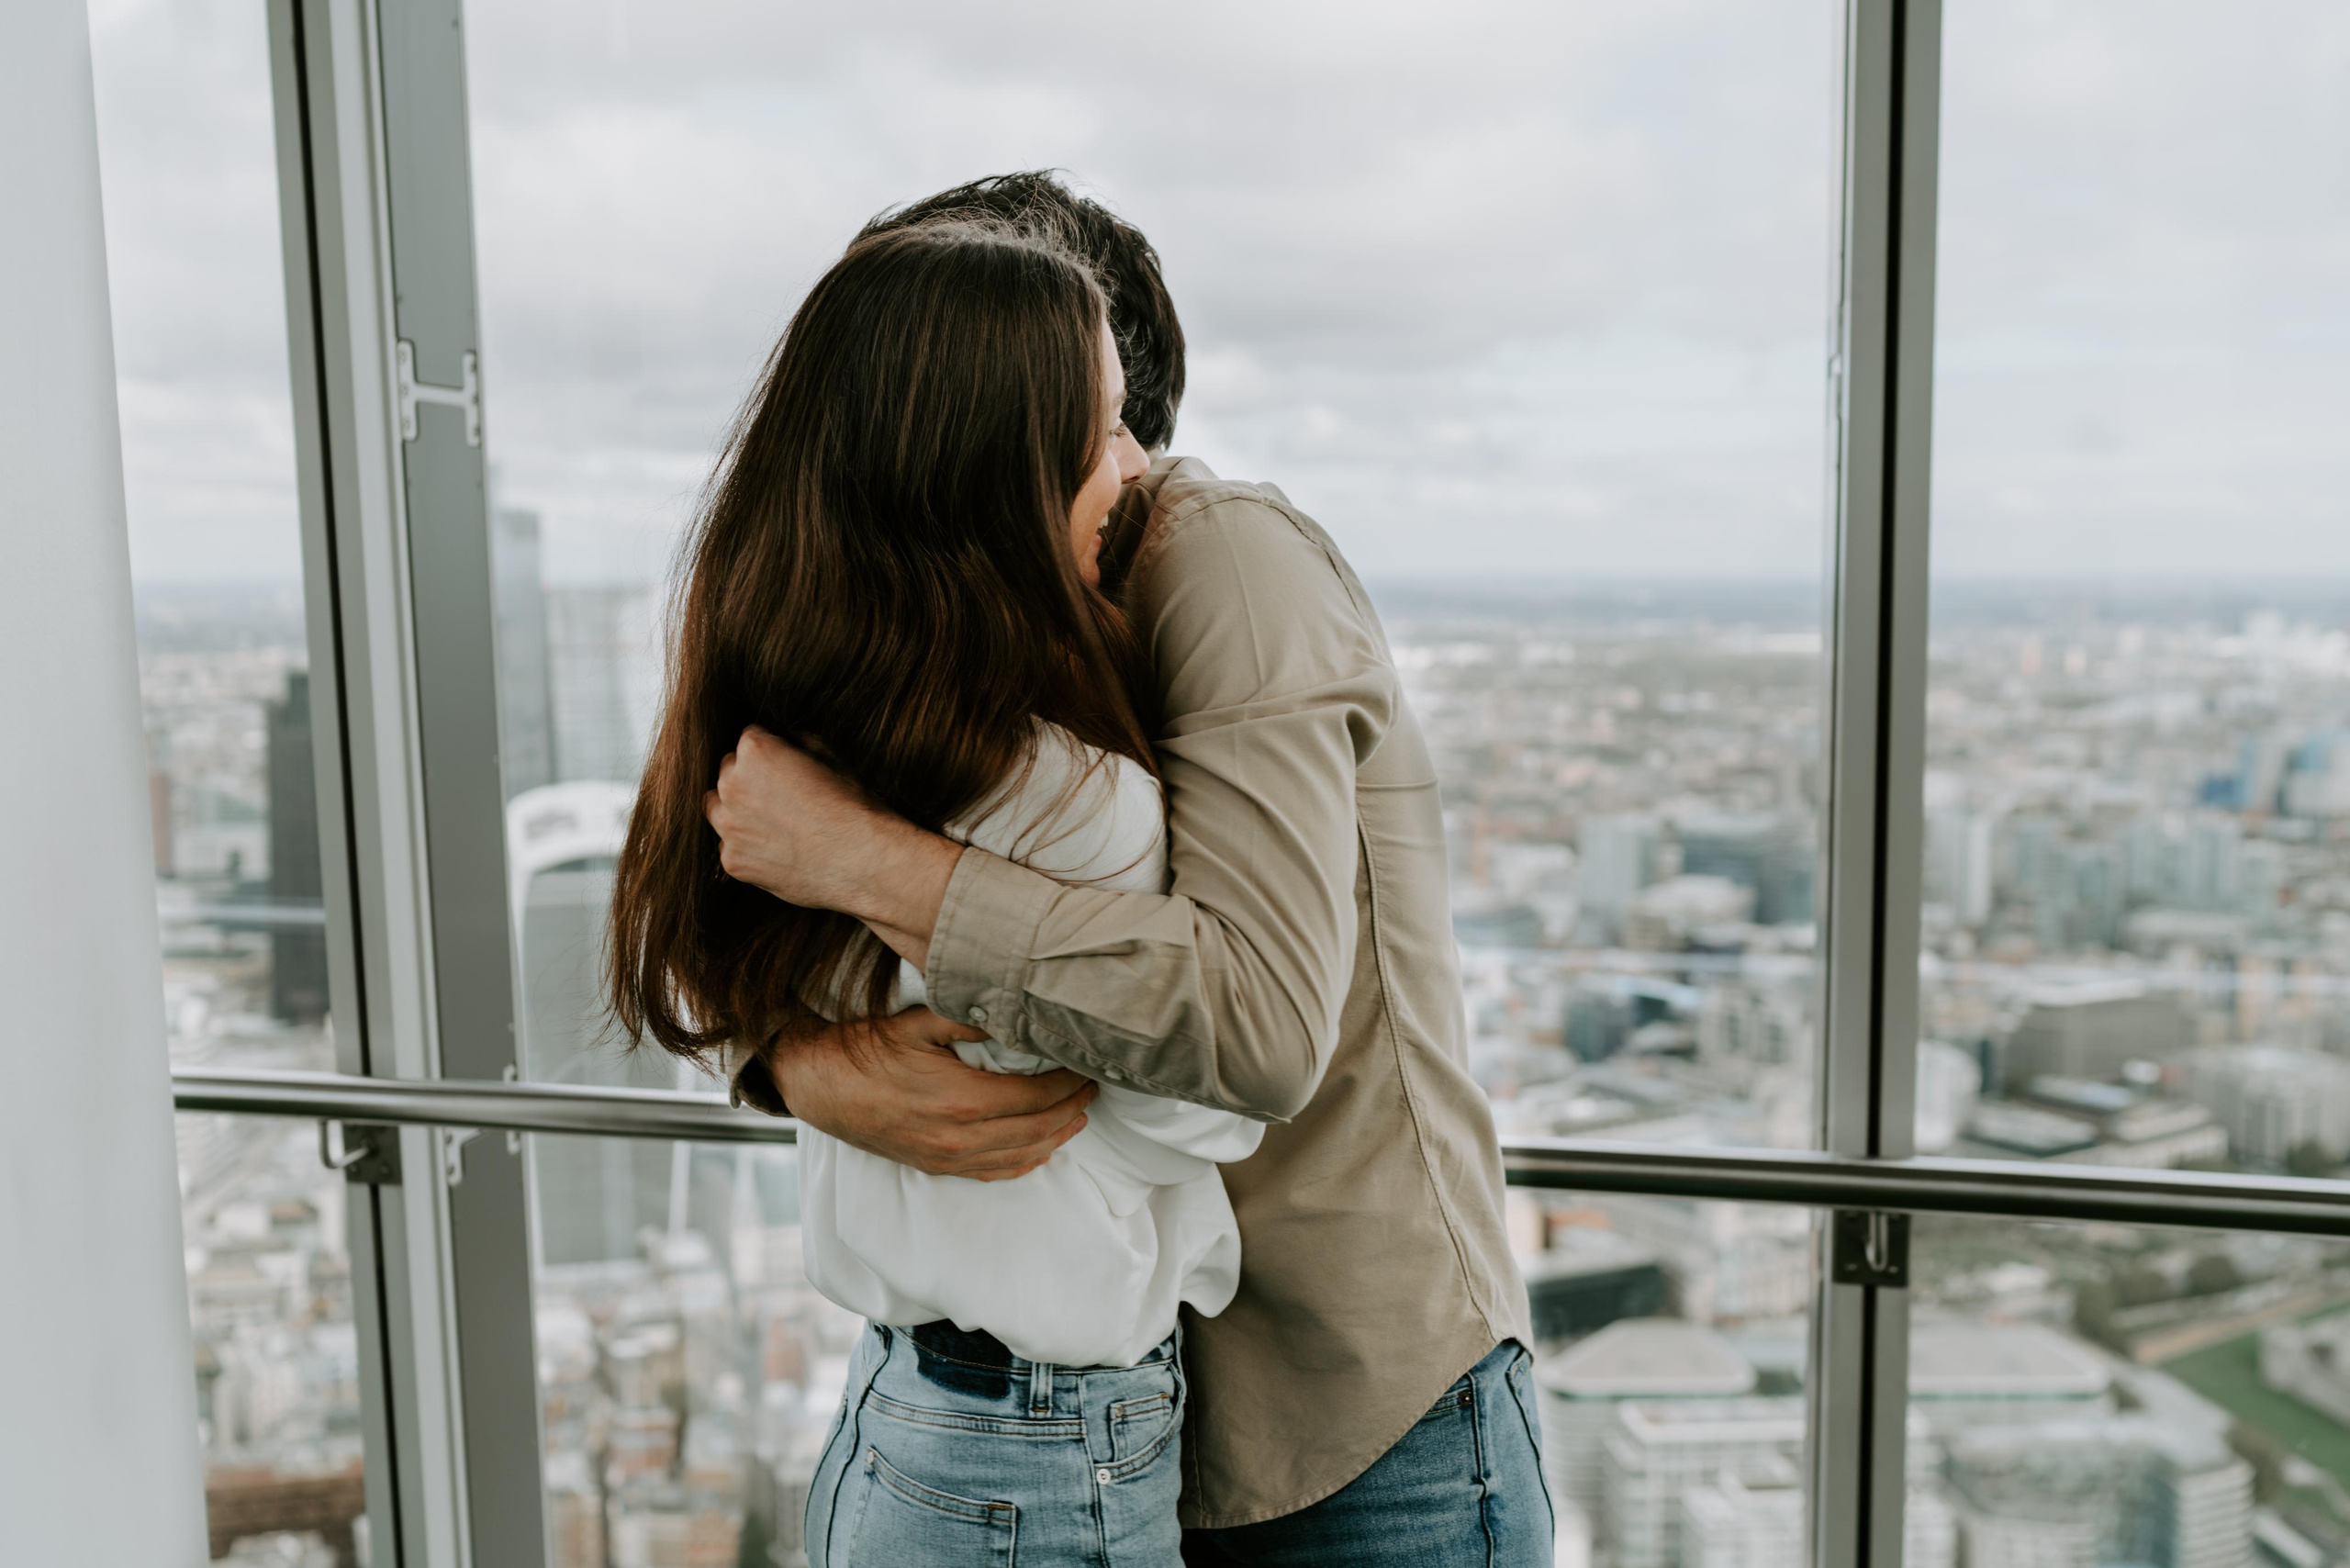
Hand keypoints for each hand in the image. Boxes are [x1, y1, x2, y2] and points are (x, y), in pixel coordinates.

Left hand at [705, 727, 883, 907]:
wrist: (861, 861)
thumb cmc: (851, 808)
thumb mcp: (832, 759)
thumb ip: (798, 742)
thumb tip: (788, 741)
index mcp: (755, 751)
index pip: (747, 741)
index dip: (770, 753)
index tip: (785, 767)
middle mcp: (731, 784)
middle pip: (728, 773)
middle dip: (748, 781)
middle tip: (781, 798)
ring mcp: (728, 826)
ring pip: (719, 810)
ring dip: (738, 812)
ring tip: (775, 824)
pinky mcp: (732, 860)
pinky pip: (730, 847)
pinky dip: (748, 847)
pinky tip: (777, 851)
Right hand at [771, 1006, 1095, 1179]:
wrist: (819, 1084)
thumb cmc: (866, 1049)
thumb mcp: (920, 1022)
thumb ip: (971, 1019)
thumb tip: (1017, 1012)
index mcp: (960, 1100)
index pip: (1035, 1097)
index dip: (1067, 1083)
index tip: (1085, 1066)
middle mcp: (958, 1138)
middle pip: (1036, 1129)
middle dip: (1070, 1108)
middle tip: (1092, 1086)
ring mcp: (947, 1158)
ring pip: (1020, 1156)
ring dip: (1055, 1137)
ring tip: (1078, 1116)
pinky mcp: (936, 1166)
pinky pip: (993, 1173)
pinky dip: (1025, 1162)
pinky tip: (1041, 1150)